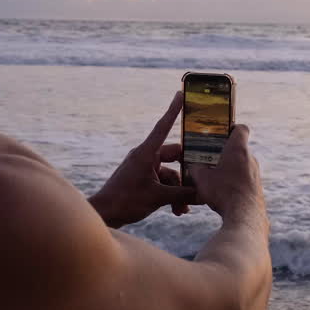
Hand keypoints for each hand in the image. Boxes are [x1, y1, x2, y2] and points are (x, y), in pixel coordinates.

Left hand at [90, 92, 197, 227]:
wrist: (105, 215)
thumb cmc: (126, 201)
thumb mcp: (158, 197)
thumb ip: (183, 194)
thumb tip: (204, 194)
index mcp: (146, 153)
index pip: (163, 126)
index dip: (173, 110)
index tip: (181, 94)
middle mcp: (145, 157)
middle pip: (174, 157)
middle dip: (187, 174)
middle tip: (201, 182)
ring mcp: (143, 168)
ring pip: (170, 174)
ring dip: (179, 191)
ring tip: (184, 209)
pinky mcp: (143, 180)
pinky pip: (162, 183)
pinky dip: (171, 195)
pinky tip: (177, 210)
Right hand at [187, 125, 264, 226]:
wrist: (244, 216)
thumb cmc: (223, 192)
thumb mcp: (201, 178)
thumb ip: (195, 169)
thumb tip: (193, 167)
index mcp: (238, 149)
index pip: (241, 129)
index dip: (232, 127)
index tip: (221, 132)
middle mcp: (250, 159)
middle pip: (238, 149)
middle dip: (224, 153)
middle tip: (209, 159)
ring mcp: (256, 174)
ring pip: (241, 166)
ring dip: (229, 170)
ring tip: (214, 180)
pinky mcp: (257, 188)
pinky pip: (244, 181)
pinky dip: (234, 184)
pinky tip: (222, 195)